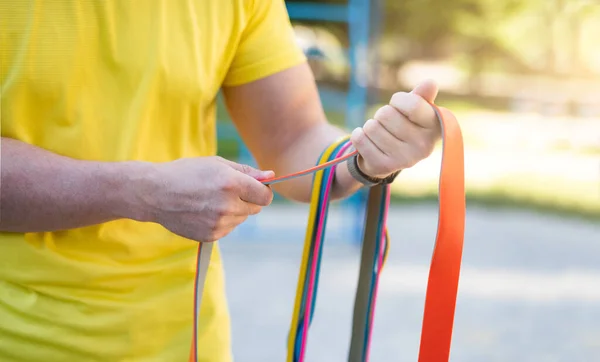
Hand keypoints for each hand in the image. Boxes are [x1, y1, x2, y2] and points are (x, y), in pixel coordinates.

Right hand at [130, 156, 273, 241]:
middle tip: (226, 191)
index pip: (265, 196)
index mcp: (231, 183)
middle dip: (248, 199)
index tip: (255, 188)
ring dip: (234, 210)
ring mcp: (219, 223)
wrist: (155, 193)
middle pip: (256, 208)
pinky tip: (205, 211)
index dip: (263, 191)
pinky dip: (223, 221)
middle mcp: (227, 205)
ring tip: (211, 200)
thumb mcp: (217, 164)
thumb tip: (271, 176)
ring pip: (242, 219)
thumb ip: (247, 172)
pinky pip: (229, 228)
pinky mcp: (211, 235)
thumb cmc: (186, 173)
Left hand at [349, 79, 441, 178]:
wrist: (389, 157)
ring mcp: (404, 159)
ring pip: (371, 127)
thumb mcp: (415, 110)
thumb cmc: (405, 126)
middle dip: (382, 114)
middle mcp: (423, 147)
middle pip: (386, 114)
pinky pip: (360, 140)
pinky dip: (358, 135)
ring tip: (380, 134)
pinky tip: (368, 141)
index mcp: (435, 128)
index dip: (399, 100)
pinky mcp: (383, 167)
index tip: (399, 105)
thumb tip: (431, 83)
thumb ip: (421, 96)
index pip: (412, 104)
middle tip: (388, 124)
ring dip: (370, 126)